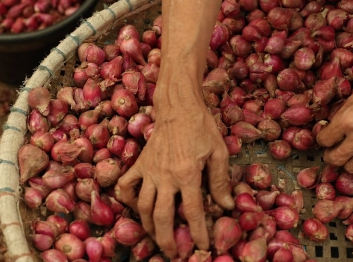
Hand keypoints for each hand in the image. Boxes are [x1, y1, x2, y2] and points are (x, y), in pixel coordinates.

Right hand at [116, 100, 233, 257]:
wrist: (179, 105)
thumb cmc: (202, 127)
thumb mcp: (219, 152)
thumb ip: (221, 181)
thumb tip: (226, 206)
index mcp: (187, 174)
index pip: (193, 212)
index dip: (198, 233)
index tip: (202, 247)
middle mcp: (165, 176)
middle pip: (162, 216)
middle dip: (167, 239)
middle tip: (173, 254)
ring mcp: (149, 170)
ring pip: (142, 206)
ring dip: (148, 227)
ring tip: (156, 238)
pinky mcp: (140, 163)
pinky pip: (127, 185)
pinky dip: (127, 199)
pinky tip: (136, 208)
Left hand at [316, 68, 352, 176]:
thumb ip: (340, 115)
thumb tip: (330, 127)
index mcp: (347, 120)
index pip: (323, 140)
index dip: (322, 139)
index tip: (325, 138)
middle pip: (334, 159)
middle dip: (330, 155)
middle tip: (332, 150)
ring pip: (351, 168)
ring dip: (347, 162)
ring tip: (349, 153)